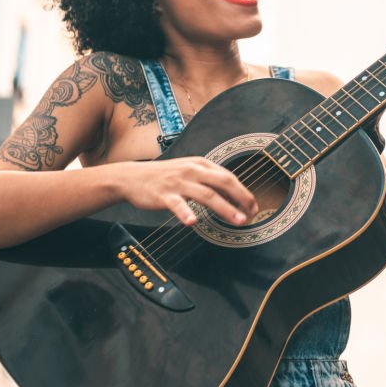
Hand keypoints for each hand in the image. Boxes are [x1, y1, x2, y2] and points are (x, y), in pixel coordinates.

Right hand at [114, 157, 257, 226]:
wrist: (132, 177)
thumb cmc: (165, 176)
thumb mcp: (189, 171)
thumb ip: (209, 180)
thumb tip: (232, 195)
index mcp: (201, 164)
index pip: (229, 177)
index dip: (244, 192)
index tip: (253, 207)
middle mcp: (193, 171)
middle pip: (224, 182)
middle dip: (241, 198)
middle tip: (251, 214)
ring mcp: (179, 183)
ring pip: (207, 195)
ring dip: (225, 208)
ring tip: (237, 220)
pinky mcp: (164, 195)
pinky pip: (178, 205)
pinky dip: (186, 213)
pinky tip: (193, 222)